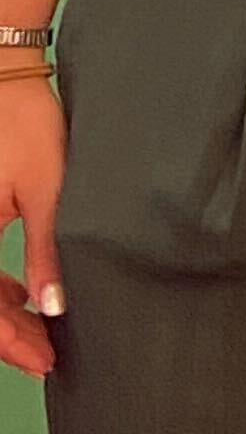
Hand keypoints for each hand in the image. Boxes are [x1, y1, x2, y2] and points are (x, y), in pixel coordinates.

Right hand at [0, 72, 65, 379]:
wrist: (3, 72)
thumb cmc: (22, 123)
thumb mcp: (45, 191)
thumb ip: (46, 250)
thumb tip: (52, 306)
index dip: (10, 343)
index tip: (44, 361)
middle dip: (5, 335)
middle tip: (45, 355)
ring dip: (0, 313)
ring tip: (41, 330)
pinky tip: (23, 293)